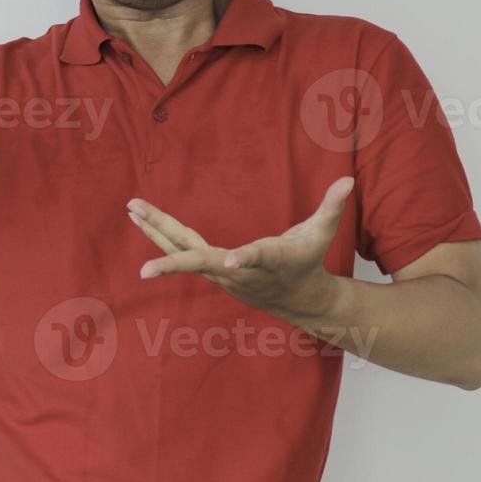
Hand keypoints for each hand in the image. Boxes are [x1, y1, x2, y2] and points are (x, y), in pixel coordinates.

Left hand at [126, 176, 353, 321]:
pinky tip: (141, 220)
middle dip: (167, 237)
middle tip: (139, 213)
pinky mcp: (211, 270)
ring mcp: (220, 273)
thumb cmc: (308, 261)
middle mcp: (237, 270)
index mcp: (268, 260)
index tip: (231, 261)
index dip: (245, 260)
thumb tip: (348, 180)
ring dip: (155, 231)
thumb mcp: (322, 234)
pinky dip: (161, 236)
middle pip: (198, 255)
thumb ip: (332, 207)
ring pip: (182, 251)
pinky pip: (181, 250)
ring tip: (132, 209)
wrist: (298, 301)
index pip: (257, 259)